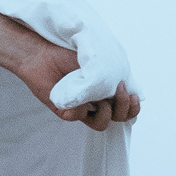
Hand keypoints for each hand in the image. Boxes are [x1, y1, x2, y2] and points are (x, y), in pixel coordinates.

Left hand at [18, 40, 139, 131]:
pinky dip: (81, 108)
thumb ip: (114, 75)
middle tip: (119, 91)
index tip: (133, 96)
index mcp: (105, 90)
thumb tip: (128, 88)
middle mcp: (95, 100)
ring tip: (101, 99)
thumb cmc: (68, 53)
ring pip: (100, 124)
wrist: (42, 52)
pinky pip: (78, 117)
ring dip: (106, 113)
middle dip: (124, 108)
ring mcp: (81, 107)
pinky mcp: (65, 110)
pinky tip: (77, 95)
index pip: (126, 108)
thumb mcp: (98, 61)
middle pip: (118, 118)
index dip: (133, 107)